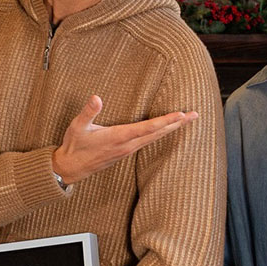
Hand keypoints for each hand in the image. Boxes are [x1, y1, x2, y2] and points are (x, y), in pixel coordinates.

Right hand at [52, 95, 197, 184]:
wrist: (71, 168)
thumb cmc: (74, 146)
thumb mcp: (77, 127)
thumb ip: (88, 112)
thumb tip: (96, 97)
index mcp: (119, 137)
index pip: (148, 128)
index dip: (166, 121)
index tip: (181, 115)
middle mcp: (128, 145)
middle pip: (158, 133)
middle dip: (177, 123)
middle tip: (195, 115)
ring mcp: (129, 149)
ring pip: (155, 137)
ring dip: (172, 128)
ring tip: (186, 119)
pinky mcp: (127, 151)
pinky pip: (149, 141)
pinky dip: (161, 133)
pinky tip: (166, 129)